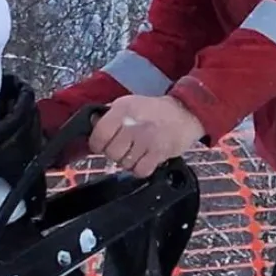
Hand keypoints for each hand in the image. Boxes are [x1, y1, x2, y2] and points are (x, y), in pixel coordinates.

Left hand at [88, 95, 204, 176]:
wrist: (185, 112)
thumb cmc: (153, 110)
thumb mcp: (127, 104)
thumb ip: (108, 116)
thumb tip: (91, 125)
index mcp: (122, 110)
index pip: (98, 136)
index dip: (98, 145)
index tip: (103, 145)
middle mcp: (132, 124)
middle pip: (111, 153)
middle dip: (115, 153)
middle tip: (125, 148)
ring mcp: (146, 139)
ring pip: (125, 163)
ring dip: (129, 161)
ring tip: (138, 151)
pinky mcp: (159, 152)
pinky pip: (140, 171)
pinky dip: (141, 169)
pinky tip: (145, 159)